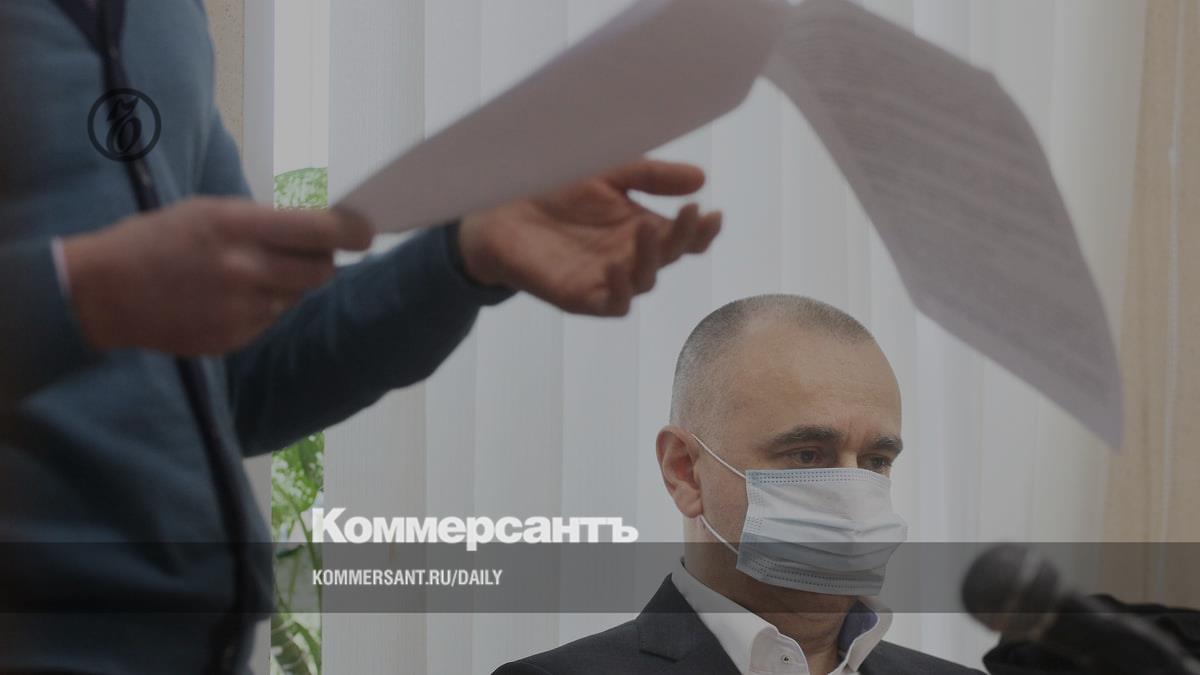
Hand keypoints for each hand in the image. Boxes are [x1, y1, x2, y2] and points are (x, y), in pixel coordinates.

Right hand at [64, 197, 373, 354]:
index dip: (353, 231)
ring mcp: (241, 309)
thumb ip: (264, 221)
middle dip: (322, 260)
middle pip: (322, 270)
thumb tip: (319, 228)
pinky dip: (261, 308)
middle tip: (309, 252)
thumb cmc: (158, 240)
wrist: (105, 292)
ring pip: (296, 297)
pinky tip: (226, 298)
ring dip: (286, 285)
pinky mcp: (235, 338)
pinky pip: (270, 320)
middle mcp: (245, 270)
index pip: (320, 230)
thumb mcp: (209, 211)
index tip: (366, 230)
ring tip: (246, 274)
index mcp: (238, 227)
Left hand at [458, 159, 721, 315]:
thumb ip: (651, 176)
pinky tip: (615, 264)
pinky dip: (618, 289)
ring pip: (645, 280)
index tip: (711, 212)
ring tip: (645, 228)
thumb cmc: (554, 187)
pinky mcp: (580, 296)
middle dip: (684, 237)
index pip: (683, 237)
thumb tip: (701, 179)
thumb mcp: (608, 172)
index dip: (701, 230)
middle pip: (671, 256)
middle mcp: (630, 256)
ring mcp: (607, 278)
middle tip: (689, 213)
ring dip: (652, 257)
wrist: (498, 205)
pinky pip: (612, 304)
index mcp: (641, 227)